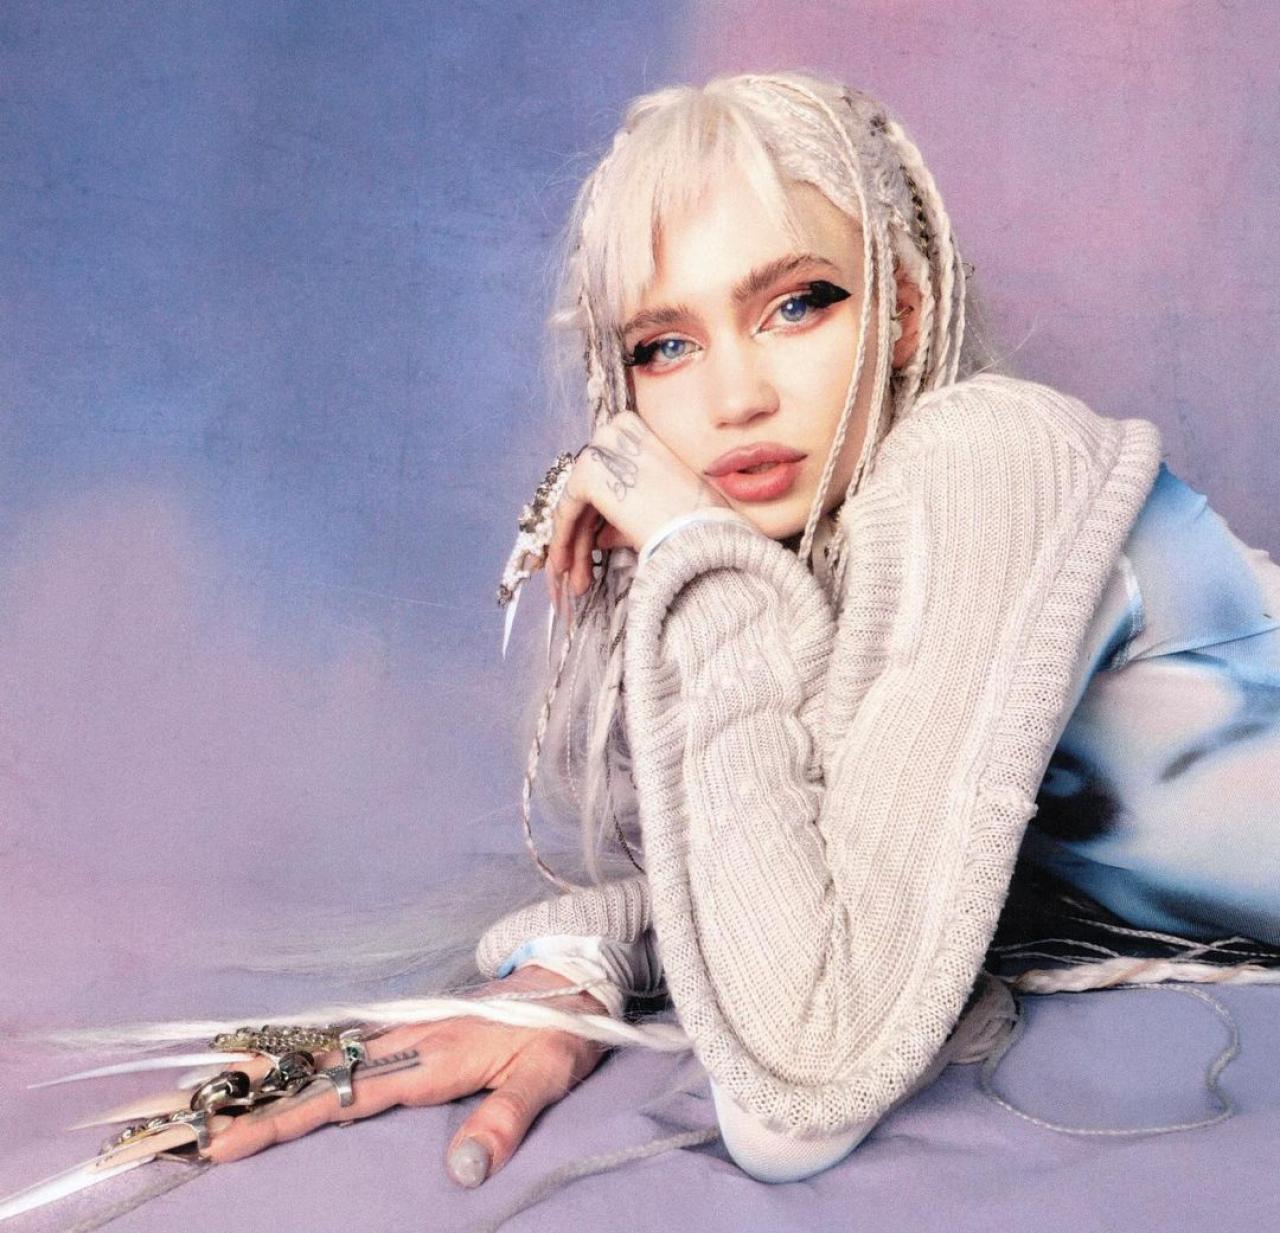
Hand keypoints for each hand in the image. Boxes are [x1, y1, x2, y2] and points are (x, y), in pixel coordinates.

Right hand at [198, 965, 609, 1187]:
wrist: (574, 978)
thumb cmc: (562, 1032)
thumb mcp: (546, 1077)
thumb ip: (505, 1121)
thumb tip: (461, 1174)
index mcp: (431, 1054)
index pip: (344, 1094)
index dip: (286, 1120)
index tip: (231, 1141)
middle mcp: (409, 1035)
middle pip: (319, 1067)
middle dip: (255, 1095)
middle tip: (194, 1120)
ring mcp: (409, 1025)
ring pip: (326, 1047)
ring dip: (270, 1068)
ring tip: (212, 1089)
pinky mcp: (414, 1024)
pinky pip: (348, 1038)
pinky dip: (304, 1051)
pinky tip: (280, 1063)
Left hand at [546, 411, 732, 611]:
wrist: (701, 533)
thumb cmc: (694, 521)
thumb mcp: (657, 506)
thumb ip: (623, 514)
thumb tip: (600, 536)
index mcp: (637, 430)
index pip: (606, 476)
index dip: (597, 516)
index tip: (594, 544)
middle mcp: (617, 431)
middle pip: (590, 492)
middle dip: (585, 537)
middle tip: (583, 573)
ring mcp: (602, 449)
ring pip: (578, 505)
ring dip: (576, 547)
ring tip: (578, 581)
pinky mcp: (588, 473)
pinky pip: (567, 511)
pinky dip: (563, 541)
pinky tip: (565, 567)